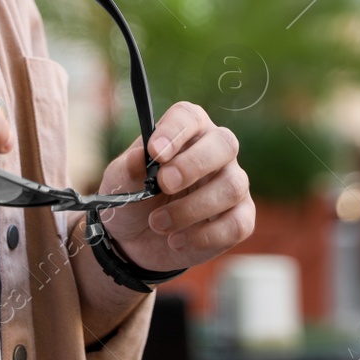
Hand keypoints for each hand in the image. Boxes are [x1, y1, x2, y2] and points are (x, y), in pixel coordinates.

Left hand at [94, 102, 253, 272]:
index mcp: (186, 131)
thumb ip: (129, 168)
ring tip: (157, 223)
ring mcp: (232, 184)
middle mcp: (216, 152)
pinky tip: (176, 241)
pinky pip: (237, 224)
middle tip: (164, 184)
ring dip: (191, 208)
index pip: (189, 117)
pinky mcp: (239, 218)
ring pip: (231, 186)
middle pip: (225, 144)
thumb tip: (139, 157)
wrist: (134, 240)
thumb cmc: (132, 197)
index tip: (154, 152)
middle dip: (194, 164)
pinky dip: (204, 236)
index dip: (175, 131)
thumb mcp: (120, 182)